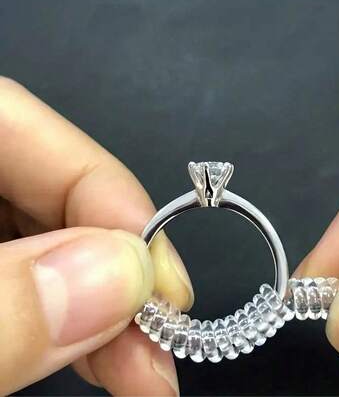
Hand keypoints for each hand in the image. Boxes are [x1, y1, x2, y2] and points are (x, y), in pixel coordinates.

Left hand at [0, 77, 193, 395]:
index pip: (33, 131)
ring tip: (145, 364)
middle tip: (165, 339)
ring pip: (52, 239)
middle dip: (117, 268)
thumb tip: (119, 275)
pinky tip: (102, 350)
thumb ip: (2, 303)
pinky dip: (73, 315)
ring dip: (104, 304)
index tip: (162, 282)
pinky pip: (34, 273)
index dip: (111, 200)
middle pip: (52, 191)